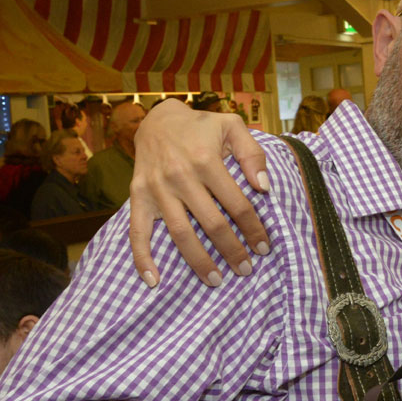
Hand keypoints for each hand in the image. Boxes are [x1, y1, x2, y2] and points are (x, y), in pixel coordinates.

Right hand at [128, 99, 270, 286]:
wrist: (156, 119)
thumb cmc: (201, 127)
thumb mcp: (232, 127)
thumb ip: (252, 154)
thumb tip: (264, 188)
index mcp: (206, 161)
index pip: (237, 204)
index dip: (253, 229)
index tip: (264, 248)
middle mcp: (180, 177)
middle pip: (212, 224)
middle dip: (232, 251)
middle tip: (246, 269)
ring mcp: (157, 189)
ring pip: (180, 234)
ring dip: (198, 261)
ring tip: (215, 280)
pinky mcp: (138, 196)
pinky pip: (137, 232)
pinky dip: (142, 258)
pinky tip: (154, 280)